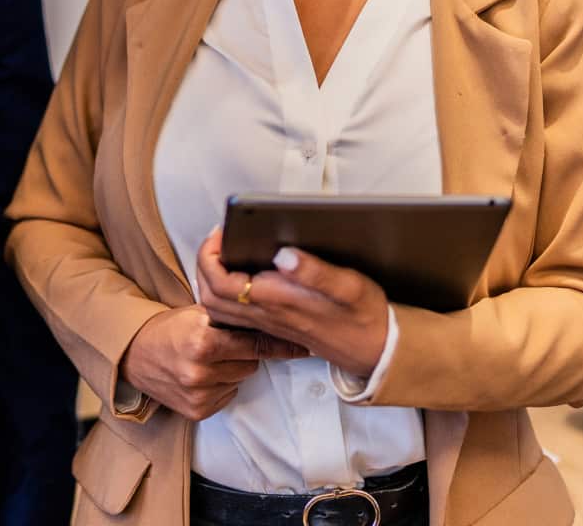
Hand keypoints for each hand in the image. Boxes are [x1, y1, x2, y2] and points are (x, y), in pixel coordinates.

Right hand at [119, 304, 306, 420]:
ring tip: (210, 358)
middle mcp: (201, 371)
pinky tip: (203, 374)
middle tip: (226, 342)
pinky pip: (228, 395)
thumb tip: (268, 315)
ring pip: (241, 378)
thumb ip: (229, 317)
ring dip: (233, 368)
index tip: (302, 346)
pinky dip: (222, 385)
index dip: (277, 343)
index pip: (253, 343)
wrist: (134, 354)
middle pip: (251, 362)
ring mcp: (199, 394)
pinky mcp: (197, 411)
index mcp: (202, 340)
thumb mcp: (197, 313)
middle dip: (244, 351)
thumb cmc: (168, 328)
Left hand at [196, 228, 388, 378]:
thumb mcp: (348, 286)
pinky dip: (225, 294)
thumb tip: (283, 254)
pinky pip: (234, 316)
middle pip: (211, 296)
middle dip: (205, 264)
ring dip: (212, 279)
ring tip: (225, 252)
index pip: (221, 283)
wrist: (377, 350)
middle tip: (219, 239)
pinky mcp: (274, 327)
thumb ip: (315, 271)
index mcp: (277, 300)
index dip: (211, 255)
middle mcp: (266, 315)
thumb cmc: (364, 314)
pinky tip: (240, 276)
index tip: (222, 232)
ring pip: (219, 308)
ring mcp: (268, 323)